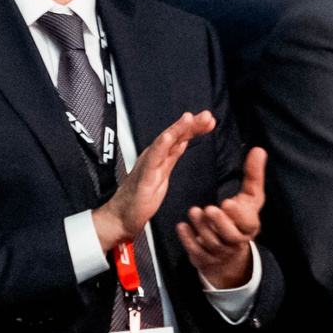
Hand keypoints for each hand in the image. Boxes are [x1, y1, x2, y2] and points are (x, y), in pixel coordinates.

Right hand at [93, 109, 215, 255]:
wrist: (121, 217)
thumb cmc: (141, 197)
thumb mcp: (163, 174)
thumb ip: (171, 156)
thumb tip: (183, 140)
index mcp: (161, 156)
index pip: (180, 137)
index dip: (195, 128)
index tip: (211, 120)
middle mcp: (154, 156)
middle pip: (174, 136)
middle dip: (191, 124)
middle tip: (208, 115)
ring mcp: (148, 165)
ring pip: (164, 142)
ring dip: (178, 129)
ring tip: (190, 118)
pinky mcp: (143, 178)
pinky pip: (153, 159)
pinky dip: (161, 146)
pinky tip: (169, 137)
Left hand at [178, 146, 266, 289]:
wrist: (231, 250)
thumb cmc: (241, 216)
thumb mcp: (250, 196)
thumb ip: (253, 174)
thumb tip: (258, 150)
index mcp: (250, 225)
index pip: (247, 222)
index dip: (238, 215)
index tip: (226, 202)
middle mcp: (237, 240)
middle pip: (230, 236)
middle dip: (219, 223)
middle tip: (208, 209)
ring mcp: (221, 252)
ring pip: (212, 243)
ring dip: (201, 227)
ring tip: (193, 211)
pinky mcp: (206, 258)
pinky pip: (197, 252)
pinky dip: (188, 240)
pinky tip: (182, 226)